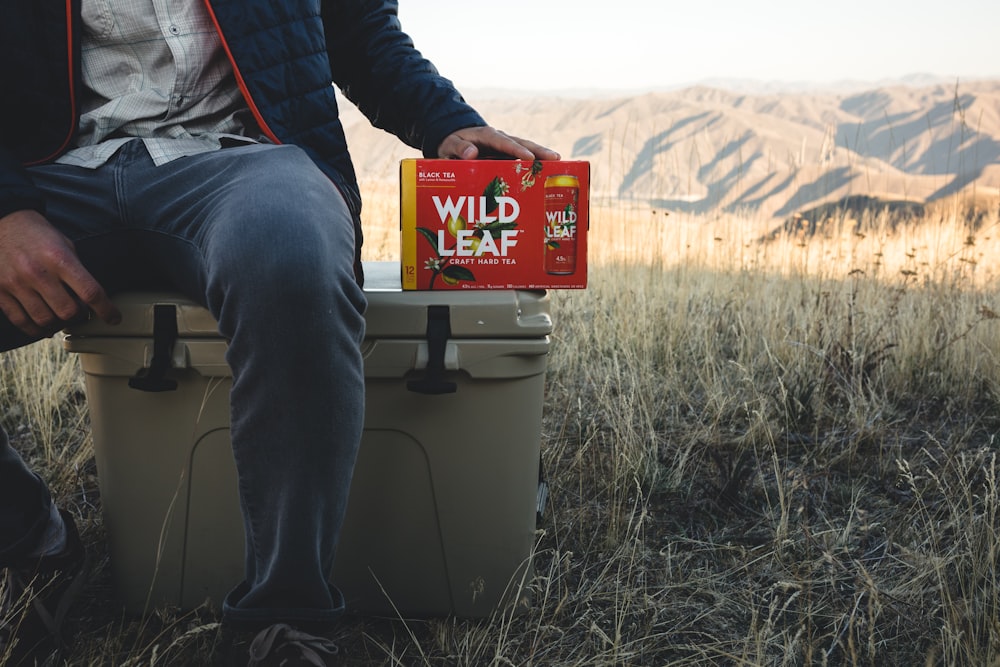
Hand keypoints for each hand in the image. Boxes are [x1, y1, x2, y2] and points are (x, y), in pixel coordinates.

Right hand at [0, 209, 119, 337]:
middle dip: (78, 315)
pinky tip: (43, 325)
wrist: (2, 222)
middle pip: (68, 312)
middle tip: (79, 311)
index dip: (106, 310)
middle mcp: (37, 272)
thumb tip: (92, 299)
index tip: (114, 318)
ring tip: (60, 317)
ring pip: (45, 320)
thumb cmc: (38, 235)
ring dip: (58, 324)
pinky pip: (21, 321)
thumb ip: (77, 271)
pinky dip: (35, 329)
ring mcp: (16, 283)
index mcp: (59, 258)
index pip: (90, 292)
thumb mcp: (64, 245)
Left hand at [437, 126, 560, 160]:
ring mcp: (506, 146)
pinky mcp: (508, 154)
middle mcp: (500, 138)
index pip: (503, 142)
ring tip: (558, 163)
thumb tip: (472, 153)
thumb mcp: (449, 145)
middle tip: (556, 158)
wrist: (454, 139)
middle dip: (539, 151)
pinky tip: (546, 172)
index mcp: (486, 135)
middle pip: (522, 143)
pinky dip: (535, 163)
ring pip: (526, 149)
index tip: (529, 158)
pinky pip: (523, 157)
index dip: (517, 150)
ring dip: (542, 155)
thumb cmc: (451, 142)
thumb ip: (459, 148)